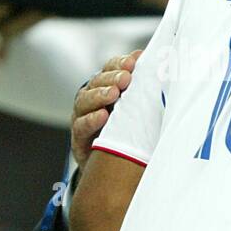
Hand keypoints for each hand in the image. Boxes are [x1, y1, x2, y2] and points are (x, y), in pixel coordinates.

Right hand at [71, 50, 142, 166]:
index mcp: (105, 87)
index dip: (119, 64)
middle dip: (111, 77)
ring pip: (85, 100)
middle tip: (125, 78)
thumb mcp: (136, 108)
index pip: (109, 68)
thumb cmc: (125, 131)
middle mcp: (91, 99)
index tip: (132, 62)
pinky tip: (103, 116)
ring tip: (113, 94)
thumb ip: (141, 87)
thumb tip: (152, 63)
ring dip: (99, 95)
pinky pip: (81, 126)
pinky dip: (91, 119)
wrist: (110, 167)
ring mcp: (82, 117)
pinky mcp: (78, 138)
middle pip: (96, 81)